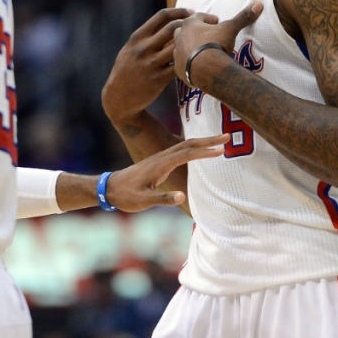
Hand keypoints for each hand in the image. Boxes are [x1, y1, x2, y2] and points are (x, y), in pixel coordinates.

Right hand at [102, 8, 193, 121]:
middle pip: (173, 28)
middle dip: (191, 24)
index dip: (179, 11)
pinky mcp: (158, 79)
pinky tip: (196, 61)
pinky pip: (178, 67)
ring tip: (203, 43)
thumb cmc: (127, 70)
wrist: (118, 97)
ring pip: (178, 47)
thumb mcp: (130, 49)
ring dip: (192, 43)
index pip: (162, 16)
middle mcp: (143, 48)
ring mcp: (151, 64)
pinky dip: (188, 62)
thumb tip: (170, 24)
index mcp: (137, 37)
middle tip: (203, 27)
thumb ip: (147, 37)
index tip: (191, 12)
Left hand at [105, 134, 226, 210]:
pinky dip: (193, 147)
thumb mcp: (143, 200)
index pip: (187, 154)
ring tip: (219, 141)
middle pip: (188, 144)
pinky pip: (179, 150)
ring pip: (184, 145)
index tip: (221, 150)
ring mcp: (160, 158)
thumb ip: (162, 199)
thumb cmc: (126, 195)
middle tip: (227, 137)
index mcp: (160, 165)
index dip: (204, 152)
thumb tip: (182, 197)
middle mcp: (161, 157)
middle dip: (208, 140)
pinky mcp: (158, 161)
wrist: (109, 188)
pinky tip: (199, 148)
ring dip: (202, 141)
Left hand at [172, 3, 262, 84]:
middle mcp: (179, 37)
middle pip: (184, 30)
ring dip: (189, 48)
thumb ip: (242, 17)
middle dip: (194, 32)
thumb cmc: (216, 44)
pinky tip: (197, 67)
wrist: (206, 69)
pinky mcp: (177, 68)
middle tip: (205, 35)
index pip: (197, 17)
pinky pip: (181, 64)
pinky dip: (188, 64)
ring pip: (180, 47)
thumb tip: (258, 4)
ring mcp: (177, 53)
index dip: (208, 18)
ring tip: (201, 51)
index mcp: (189, 24)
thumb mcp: (230, 29)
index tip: (216, 21)